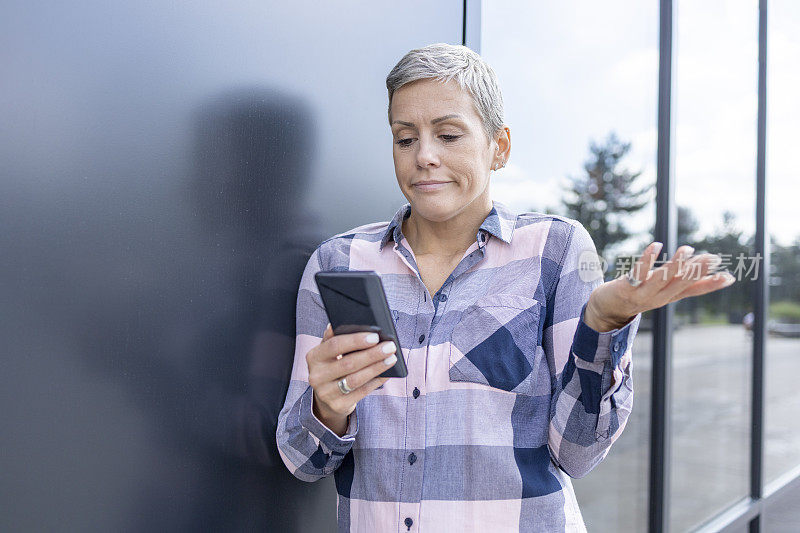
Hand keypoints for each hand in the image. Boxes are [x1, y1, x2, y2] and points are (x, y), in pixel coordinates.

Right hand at [306, 323, 395, 435]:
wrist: (326, 397)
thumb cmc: (332, 367)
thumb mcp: (328, 352)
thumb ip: (334, 338)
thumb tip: (346, 323)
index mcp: (314, 357)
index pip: (334, 345)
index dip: (355, 341)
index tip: (375, 336)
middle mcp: (317, 375)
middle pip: (348, 363)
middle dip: (372, 354)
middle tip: (389, 347)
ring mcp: (326, 392)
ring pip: (355, 379)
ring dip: (376, 368)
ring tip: (392, 359)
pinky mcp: (337, 405)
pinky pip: (361, 392)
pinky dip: (376, 382)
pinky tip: (387, 373)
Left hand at [584, 242, 736, 331]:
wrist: (606, 309)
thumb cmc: (639, 293)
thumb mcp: (664, 290)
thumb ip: (686, 282)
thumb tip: (711, 274)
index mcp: (669, 296)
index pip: (693, 290)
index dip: (711, 285)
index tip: (730, 277)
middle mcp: (658, 297)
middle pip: (681, 283)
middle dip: (697, 271)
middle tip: (713, 258)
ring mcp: (642, 293)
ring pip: (662, 278)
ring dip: (675, 264)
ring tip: (688, 249)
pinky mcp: (626, 287)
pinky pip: (638, 271)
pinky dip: (648, 258)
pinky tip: (657, 245)